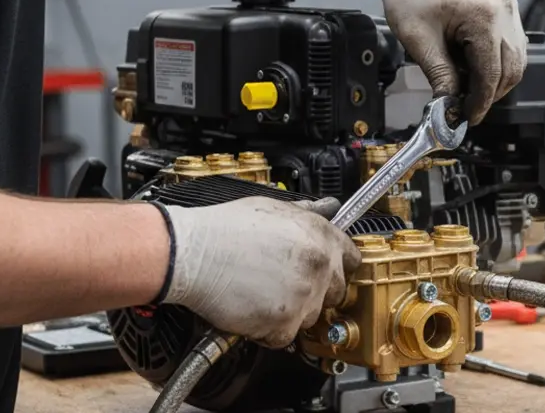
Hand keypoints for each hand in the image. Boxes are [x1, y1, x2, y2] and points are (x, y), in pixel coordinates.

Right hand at [158, 197, 360, 348]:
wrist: (192, 253)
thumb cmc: (225, 229)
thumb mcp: (274, 207)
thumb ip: (306, 214)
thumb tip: (327, 209)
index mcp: (320, 235)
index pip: (352, 259)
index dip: (337, 266)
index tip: (327, 272)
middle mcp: (319, 265)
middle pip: (336, 292)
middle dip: (316, 291)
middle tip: (286, 285)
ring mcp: (304, 296)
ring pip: (312, 316)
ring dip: (292, 311)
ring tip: (263, 293)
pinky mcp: (284, 323)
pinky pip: (286, 336)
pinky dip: (269, 330)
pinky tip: (253, 309)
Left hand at [369, 0, 528, 124]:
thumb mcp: (419, 41)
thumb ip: (440, 76)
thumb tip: (450, 106)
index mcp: (484, 15)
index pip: (492, 73)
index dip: (481, 101)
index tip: (468, 117)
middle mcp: (504, 9)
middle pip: (511, 69)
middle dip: (490, 93)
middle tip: (466, 107)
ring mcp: (508, 7)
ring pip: (516, 59)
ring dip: (496, 79)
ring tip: (468, 88)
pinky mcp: (505, 7)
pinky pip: (512, 44)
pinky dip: (498, 62)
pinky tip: (475, 68)